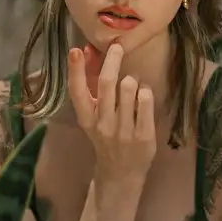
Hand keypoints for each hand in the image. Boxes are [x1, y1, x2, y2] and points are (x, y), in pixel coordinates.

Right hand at [68, 43, 156, 180]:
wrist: (120, 174)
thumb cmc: (106, 137)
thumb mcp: (93, 116)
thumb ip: (91, 86)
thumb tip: (87, 50)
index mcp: (87, 119)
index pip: (77, 92)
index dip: (75, 70)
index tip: (75, 50)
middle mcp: (103, 125)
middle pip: (106, 84)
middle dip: (112, 60)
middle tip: (117, 47)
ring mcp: (124, 131)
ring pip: (129, 87)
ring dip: (132, 79)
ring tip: (131, 87)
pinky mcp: (144, 135)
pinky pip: (146, 99)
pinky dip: (145, 92)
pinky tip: (142, 97)